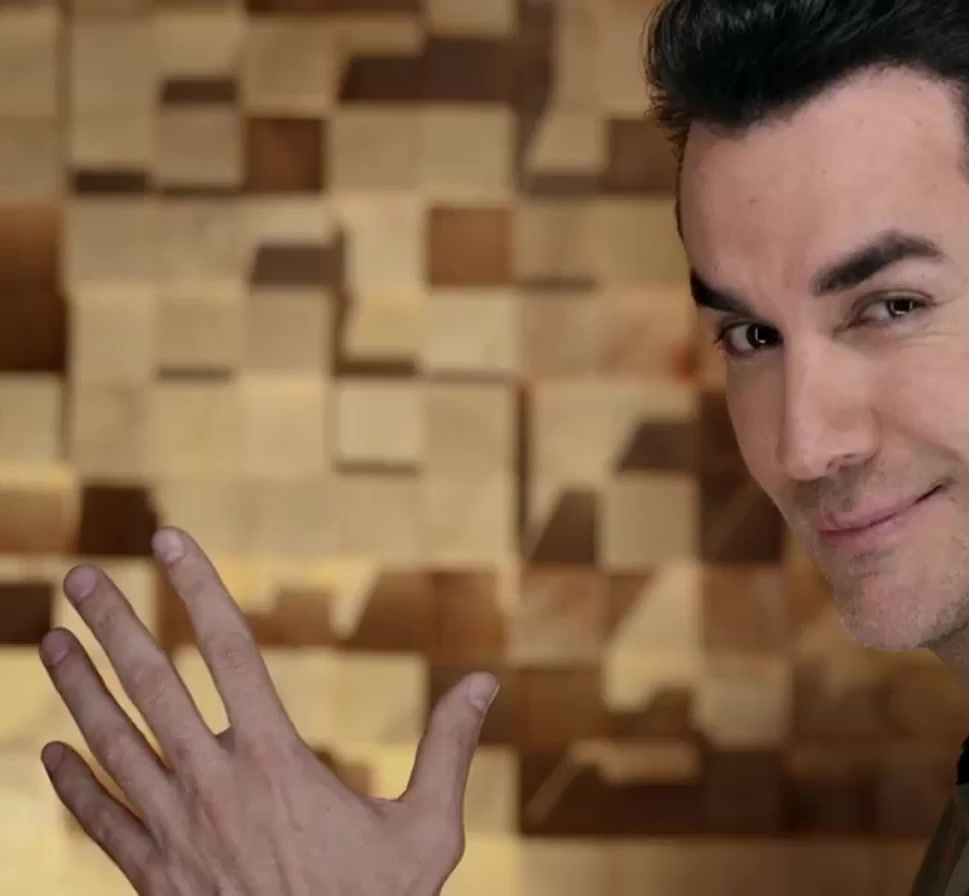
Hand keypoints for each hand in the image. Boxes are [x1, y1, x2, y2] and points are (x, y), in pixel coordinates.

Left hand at [36, 526, 499, 895]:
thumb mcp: (427, 830)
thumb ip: (447, 751)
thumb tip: (483, 683)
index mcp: (278, 763)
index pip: (231, 653)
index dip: (199, 590)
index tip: (170, 540)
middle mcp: (215, 786)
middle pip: (151, 687)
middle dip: (113, 625)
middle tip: (80, 577)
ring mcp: (175, 832)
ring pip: (112, 744)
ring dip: (77, 689)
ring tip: (51, 641)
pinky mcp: (153, 878)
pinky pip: (100, 821)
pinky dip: (73, 783)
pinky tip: (52, 751)